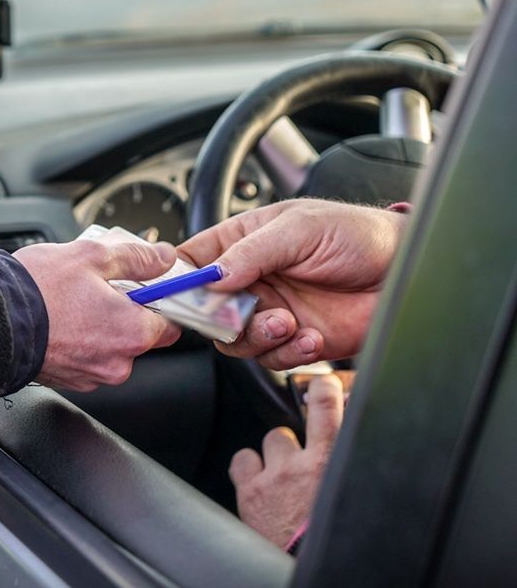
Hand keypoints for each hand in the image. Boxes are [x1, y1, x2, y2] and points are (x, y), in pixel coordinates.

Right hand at [15, 235, 181, 391]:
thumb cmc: (37, 292)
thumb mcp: (92, 256)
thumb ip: (136, 258)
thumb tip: (163, 258)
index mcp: (133, 332)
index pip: (171, 322)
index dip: (160, 300)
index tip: (146, 286)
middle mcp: (116, 362)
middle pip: (138, 335)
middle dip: (123, 311)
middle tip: (99, 286)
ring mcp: (90, 375)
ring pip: (109, 346)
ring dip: (98, 326)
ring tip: (71, 301)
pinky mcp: (67, 380)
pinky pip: (85, 357)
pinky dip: (77, 340)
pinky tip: (59, 319)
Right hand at [178, 199, 404, 368]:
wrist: (409, 273)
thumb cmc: (361, 236)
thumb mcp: (301, 228)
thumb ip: (252, 251)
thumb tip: (212, 275)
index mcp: (244, 242)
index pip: (193, 261)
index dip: (179, 279)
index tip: (180, 294)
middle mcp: (252, 279)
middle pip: (205, 309)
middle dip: (219, 318)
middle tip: (241, 315)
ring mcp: (271, 311)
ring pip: (234, 340)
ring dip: (258, 337)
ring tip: (289, 322)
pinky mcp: (294, 340)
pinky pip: (270, 359)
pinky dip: (287, 353)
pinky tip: (311, 336)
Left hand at [229, 373, 344, 547]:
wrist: (306, 570)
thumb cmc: (333, 538)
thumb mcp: (355, 497)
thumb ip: (355, 467)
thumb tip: (360, 445)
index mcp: (332, 465)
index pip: (327, 407)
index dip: (323, 388)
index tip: (322, 383)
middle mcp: (299, 466)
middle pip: (290, 427)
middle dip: (296, 441)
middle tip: (303, 465)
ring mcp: (271, 478)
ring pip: (269, 441)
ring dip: (275, 455)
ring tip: (284, 480)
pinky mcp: (250, 493)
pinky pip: (242, 460)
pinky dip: (250, 468)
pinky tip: (260, 482)